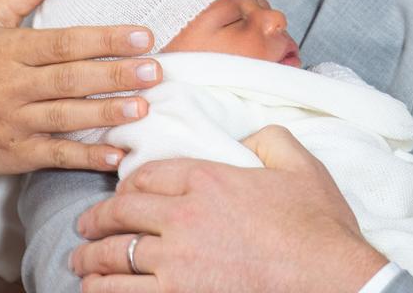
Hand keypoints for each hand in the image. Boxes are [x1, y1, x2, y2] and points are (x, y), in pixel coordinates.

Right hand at [0, 0, 163, 177]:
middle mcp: (10, 86)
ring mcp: (11, 123)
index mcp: (9, 50)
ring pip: (65, 118)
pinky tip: (115, 155)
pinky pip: (53, 156)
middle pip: (70, 79)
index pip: (64, 42)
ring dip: (106, 114)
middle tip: (155, 70)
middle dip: (115, 75)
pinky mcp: (12, 155)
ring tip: (143, 107)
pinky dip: (84, 158)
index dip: (106, 39)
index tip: (144, 36)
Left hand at [71, 125, 388, 292]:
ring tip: (81, 263)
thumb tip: (248, 136)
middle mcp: (184, 219)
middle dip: (96, 220)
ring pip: (113, 259)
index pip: (148, 174)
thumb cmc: (319, 227)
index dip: (128, 182)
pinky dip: (104, 292)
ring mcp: (177, 265)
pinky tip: (97, 290)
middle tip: (85, 227)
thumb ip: (269, 138)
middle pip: (121, 214)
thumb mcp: (300, 165)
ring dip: (90, 260)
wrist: (331, 280)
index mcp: (209, 179)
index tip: (122, 192)